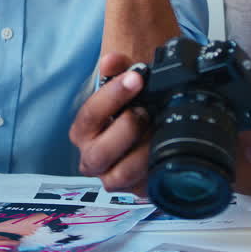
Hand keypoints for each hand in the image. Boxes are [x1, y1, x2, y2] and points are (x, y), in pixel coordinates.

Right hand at [69, 53, 150, 191]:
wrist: (148, 128)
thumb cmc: (132, 106)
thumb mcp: (125, 84)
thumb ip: (117, 69)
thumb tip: (111, 60)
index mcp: (84, 130)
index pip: (90, 114)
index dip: (113, 95)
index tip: (137, 78)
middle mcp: (93, 157)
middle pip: (99, 152)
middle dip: (127, 129)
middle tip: (147, 111)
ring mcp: (113, 177)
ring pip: (120, 176)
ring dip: (142, 153)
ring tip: (158, 132)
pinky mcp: (135, 191)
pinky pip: (143, 189)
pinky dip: (156, 171)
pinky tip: (166, 151)